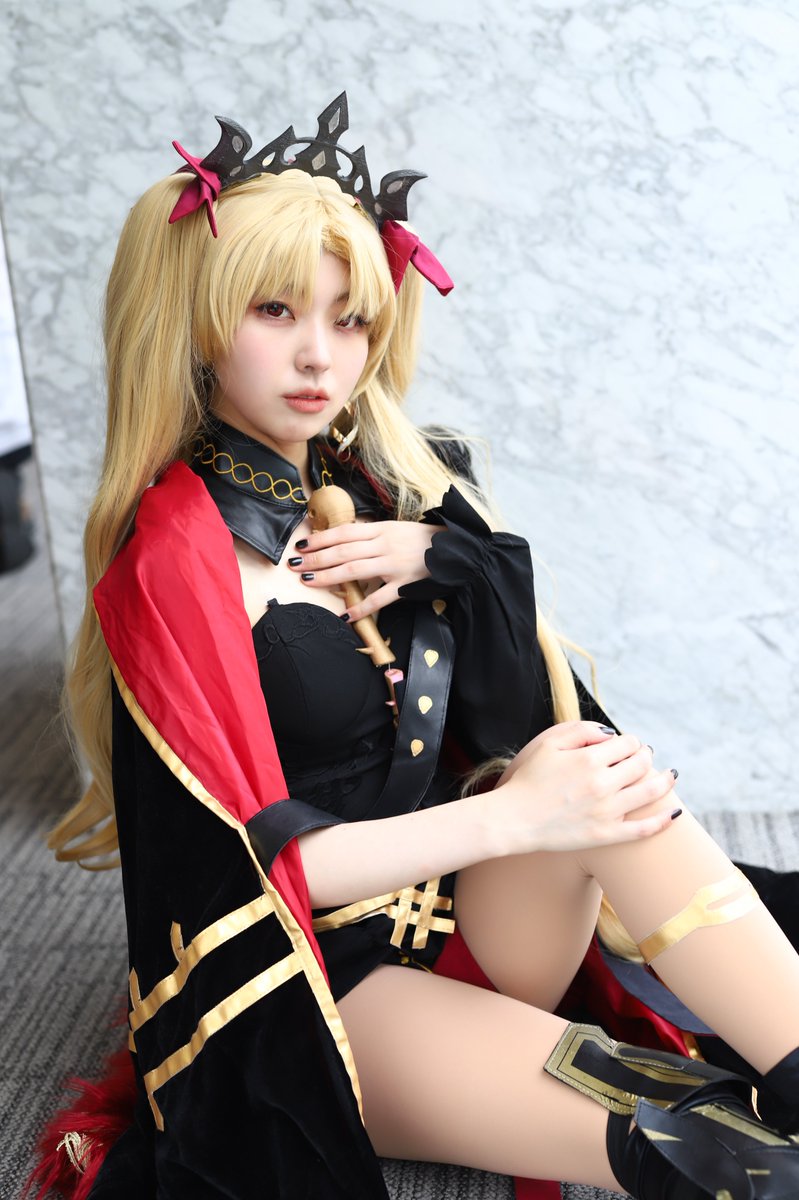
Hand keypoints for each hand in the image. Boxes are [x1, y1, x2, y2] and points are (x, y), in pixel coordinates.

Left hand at [288, 521, 444, 617]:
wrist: (454, 549)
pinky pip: (380, 598)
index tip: (301, 544)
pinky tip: (346, 615)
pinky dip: (362, 607)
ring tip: (308, 581)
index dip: (320, 538)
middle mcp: (384, 545)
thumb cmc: (421, 539)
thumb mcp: (395, 528)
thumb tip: (342, 540)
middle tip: (295, 565)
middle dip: (316, 558)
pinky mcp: (405, 585)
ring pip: (354, 570)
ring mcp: (394, 565)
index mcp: (381, 529)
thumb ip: (371, 535)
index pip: (344, 532)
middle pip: (343, 551)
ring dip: (328, 577)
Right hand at [493, 721, 678, 854]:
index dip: (630, 742)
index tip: (627, 745)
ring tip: (670, 775)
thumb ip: (580, 730)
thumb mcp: (547, 743)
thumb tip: (610, 734)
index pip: (627, 744)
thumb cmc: (528, 779)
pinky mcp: (606, 836)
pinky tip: (674, 812)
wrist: (513, 819)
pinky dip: (662, 820)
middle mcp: (602, 784)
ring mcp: (606, 812)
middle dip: (646, 756)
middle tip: (645, 757)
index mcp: (588, 759)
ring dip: (664, 781)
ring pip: (649, 791)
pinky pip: (643, 829)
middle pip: (641, 764)